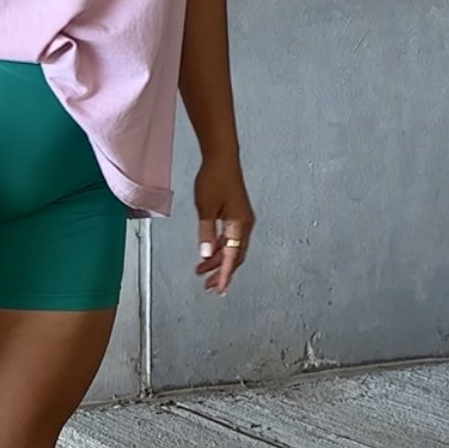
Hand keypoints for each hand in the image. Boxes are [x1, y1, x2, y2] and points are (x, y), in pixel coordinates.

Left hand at [195, 154, 254, 296]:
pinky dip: (220, 248)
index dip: (225, 274)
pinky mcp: (237, 214)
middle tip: (209, 286)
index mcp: (240, 224)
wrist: (222, 158)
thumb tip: (206, 254)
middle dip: (222, 272)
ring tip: (202, 271)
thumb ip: (206, 232)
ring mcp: (242, 220)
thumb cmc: (214, 179)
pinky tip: (209, 253)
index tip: (219, 289)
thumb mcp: (205, 208)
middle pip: (235, 255)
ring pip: (232, 247)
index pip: (233, 256)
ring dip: (219, 260)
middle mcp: (245, 225)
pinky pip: (230, 238)